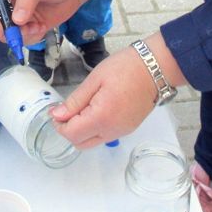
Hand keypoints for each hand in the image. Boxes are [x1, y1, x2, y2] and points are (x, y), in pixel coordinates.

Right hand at [0, 0, 100, 43]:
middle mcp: (9, 3)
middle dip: (7, 32)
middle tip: (21, 34)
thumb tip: (17, 21)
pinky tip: (42, 28)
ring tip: (38, 27)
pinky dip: (33, 37)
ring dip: (22, 36)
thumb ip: (26, 0)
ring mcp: (21, 16)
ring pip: (11, 35)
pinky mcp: (33, 25)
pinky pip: (26, 38)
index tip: (0, 31)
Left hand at [51, 33, 187, 148]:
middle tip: (67, 111)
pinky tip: (95, 110)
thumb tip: (57, 115)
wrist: (155, 67)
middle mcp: (112, 131)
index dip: (59, 125)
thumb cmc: (124, 68)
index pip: (72, 134)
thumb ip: (75, 101)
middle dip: (69, 131)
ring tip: (82, 108)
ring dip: (82, 131)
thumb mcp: (94, 80)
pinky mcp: (128, 128)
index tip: (56, 111)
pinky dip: (95, 129)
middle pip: (81, 144)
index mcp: (102, 118)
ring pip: (93, 142)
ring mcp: (122, 132)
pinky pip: (105, 136)